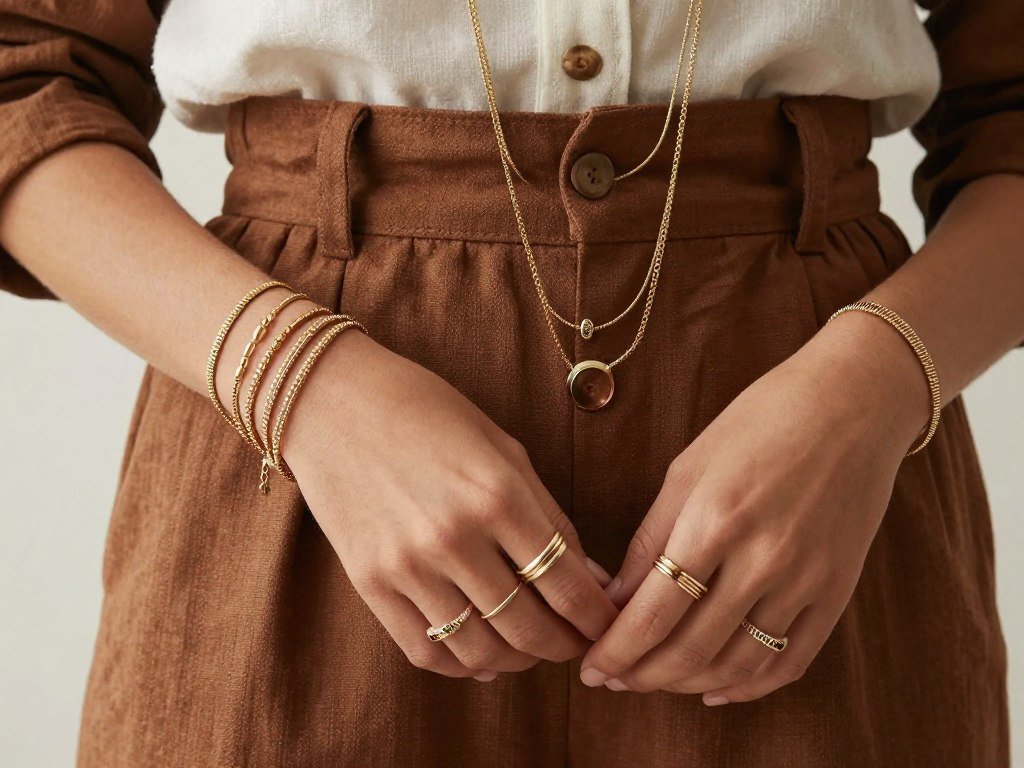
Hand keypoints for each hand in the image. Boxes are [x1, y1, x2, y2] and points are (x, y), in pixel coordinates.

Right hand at [283, 328, 616, 679]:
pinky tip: (480, 655)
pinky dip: (461, 665)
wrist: (333, 403)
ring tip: (530, 649)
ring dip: (517, 661)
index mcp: (499, 493)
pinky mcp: (370, 583)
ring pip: (480, 651)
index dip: (596, 618)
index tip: (608, 627)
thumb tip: (592, 578)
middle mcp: (455, 536)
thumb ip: (549, 515)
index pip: (566, 583)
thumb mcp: (502, 448)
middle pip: (528, 627)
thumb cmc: (428, 413)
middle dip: (565, 646)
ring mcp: (408, 564)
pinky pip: (425, 650)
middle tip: (577, 645)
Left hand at [579, 311, 927, 701]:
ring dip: (688, 684)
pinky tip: (717, 688)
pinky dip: (750, 687)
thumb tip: (616, 600)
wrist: (853, 404)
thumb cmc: (760, 422)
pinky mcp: (838, 592)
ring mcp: (806, 580)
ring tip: (655, 680)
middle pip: (691, 648)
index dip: (616, 651)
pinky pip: (790, 661)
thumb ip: (651, 538)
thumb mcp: (689, 468)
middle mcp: (763, 558)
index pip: (653, 613)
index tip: (591, 667)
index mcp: (715, 519)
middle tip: (615, 679)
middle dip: (642, 675)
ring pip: (737, 665)